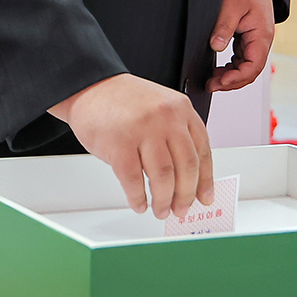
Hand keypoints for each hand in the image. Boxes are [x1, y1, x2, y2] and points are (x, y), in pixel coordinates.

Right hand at [47, 73, 213, 219]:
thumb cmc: (124, 100)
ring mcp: (143, 130)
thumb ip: (177, 133)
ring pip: (163, 177)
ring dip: (163, 200)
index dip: (206, 179)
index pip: (202, 150)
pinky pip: (134, 181)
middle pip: (186, 167)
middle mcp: (165, 118)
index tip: (205, 197)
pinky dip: (138, 198)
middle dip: (185, 195)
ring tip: (160, 209)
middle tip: (181, 209)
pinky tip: (139, 203)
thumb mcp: (161, 106)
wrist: (90, 86)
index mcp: (180, 108)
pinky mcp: (119, 144)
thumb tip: (189, 176)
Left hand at [206, 0, 274, 91]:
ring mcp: (255, 42)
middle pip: (250, 71)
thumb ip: (224, 26)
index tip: (221, 81)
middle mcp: (261, 42)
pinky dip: (231, 68)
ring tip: (212, 80)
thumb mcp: (231, 4)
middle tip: (211, 84)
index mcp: (261, 36)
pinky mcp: (248, 40)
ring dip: (230, 77)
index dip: (237, 77)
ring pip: (245, 68)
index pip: (254, 66)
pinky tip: (219, 70)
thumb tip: (216, 46)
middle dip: (231, 82)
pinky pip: (241, 60)